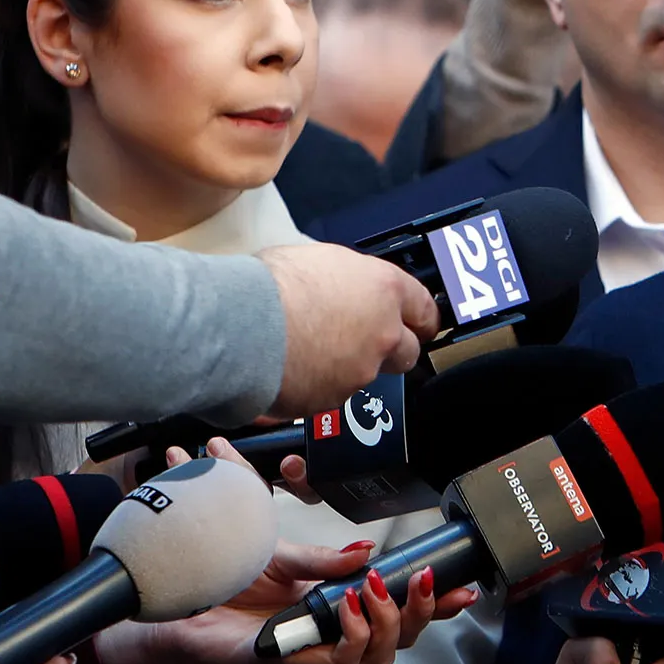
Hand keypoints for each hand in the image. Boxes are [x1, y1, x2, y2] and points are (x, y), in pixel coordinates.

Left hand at [98, 461, 476, 663]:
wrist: (174, 599)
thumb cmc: (225, 578)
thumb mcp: (282, 554)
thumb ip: (324, 556)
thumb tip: (368, 549)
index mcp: (338, 607)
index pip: (398, 610)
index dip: (435, 604)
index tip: (466, 586)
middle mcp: (332, 635)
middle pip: (400, 641)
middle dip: (422, 614)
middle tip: (421, 580)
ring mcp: (311, 653)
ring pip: (374, 658)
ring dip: (386, 623)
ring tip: (374, 590)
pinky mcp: (284, 660)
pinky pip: (330, 660)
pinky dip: (348, 633)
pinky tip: (348, 605)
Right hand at [259, 245, 437, 414]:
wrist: (238, 327)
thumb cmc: (269, 286)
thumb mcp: (320, 261)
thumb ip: (350, 282)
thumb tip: (345, 289)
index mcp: (385, 291)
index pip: (425, 309)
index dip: (422, 318)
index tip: (420, 324)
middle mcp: (383, 335)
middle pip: (407, 352)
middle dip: (390, 350)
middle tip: (362, 342)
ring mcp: (361, 373)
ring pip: (365, 375)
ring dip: (346, 367)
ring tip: (308, 349)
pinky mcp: (333, 402)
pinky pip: (330, 394)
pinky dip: (316, 385)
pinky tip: (291, 368)